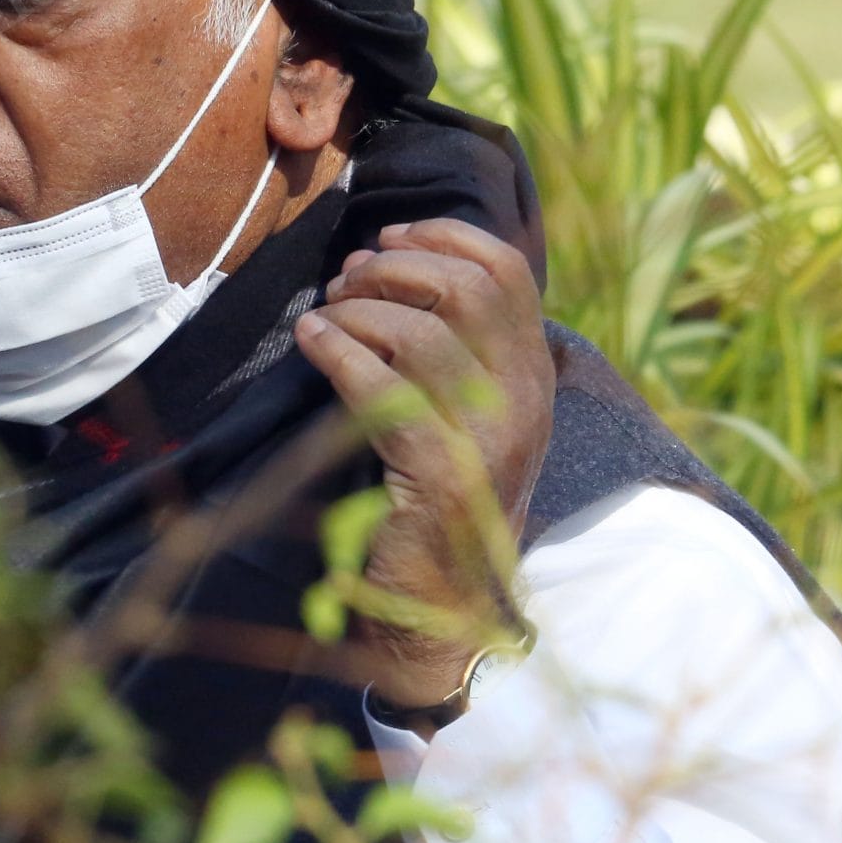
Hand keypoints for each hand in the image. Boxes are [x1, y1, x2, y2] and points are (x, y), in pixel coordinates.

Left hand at [292, 219, 553, 710]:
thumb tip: (378, 263)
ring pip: (424, 333)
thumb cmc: (428, 497)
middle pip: (468, 288)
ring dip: (359, 310)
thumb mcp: (456, 411)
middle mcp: (524, 400)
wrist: (439, 605)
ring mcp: (489, 438)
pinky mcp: (441, 474)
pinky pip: (386, 390)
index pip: (507, 271)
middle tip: (346, 281)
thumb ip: (444, 347)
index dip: (443, 237)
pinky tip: (310, 342)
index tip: (387, 238)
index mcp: (531, 375)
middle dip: (395, 269)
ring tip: (323, 316)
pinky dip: (339, 352)